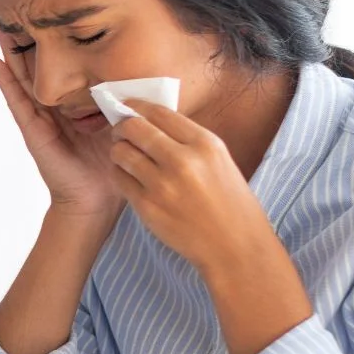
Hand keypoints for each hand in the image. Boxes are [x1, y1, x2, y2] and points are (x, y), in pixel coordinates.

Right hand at [0, 11, 119, 217]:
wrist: (97, 200)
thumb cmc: (111, 166)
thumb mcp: (122, 122)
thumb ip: (124, 99)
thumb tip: (141, 70)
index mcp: (70, 101)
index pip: (55, 60)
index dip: (45, 34)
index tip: (40, 5)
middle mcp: (49, 104)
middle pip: (30, 58)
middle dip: (18, 30)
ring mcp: (37, 116)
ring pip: (18, 72)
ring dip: (4, 45)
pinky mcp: (32, 129)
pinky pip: (15, 99)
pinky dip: (3, 80)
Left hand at [108, 101, 280, 273]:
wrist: (236, 247)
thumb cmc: (230, 203)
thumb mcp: (220, 160)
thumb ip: (188, 140)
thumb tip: (149, 121)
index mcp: (205, 144)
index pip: (158, 112)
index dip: (137, 107)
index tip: (128, 108)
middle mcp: (183, 160)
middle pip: (134, 127)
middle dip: (122, 126)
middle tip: (120, 132)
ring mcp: (163, 185)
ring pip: (121, 152)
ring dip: (118, 150)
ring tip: (124, 155)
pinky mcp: (148, 207)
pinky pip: (120, 179)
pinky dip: (120, 173)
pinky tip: (129, 176)